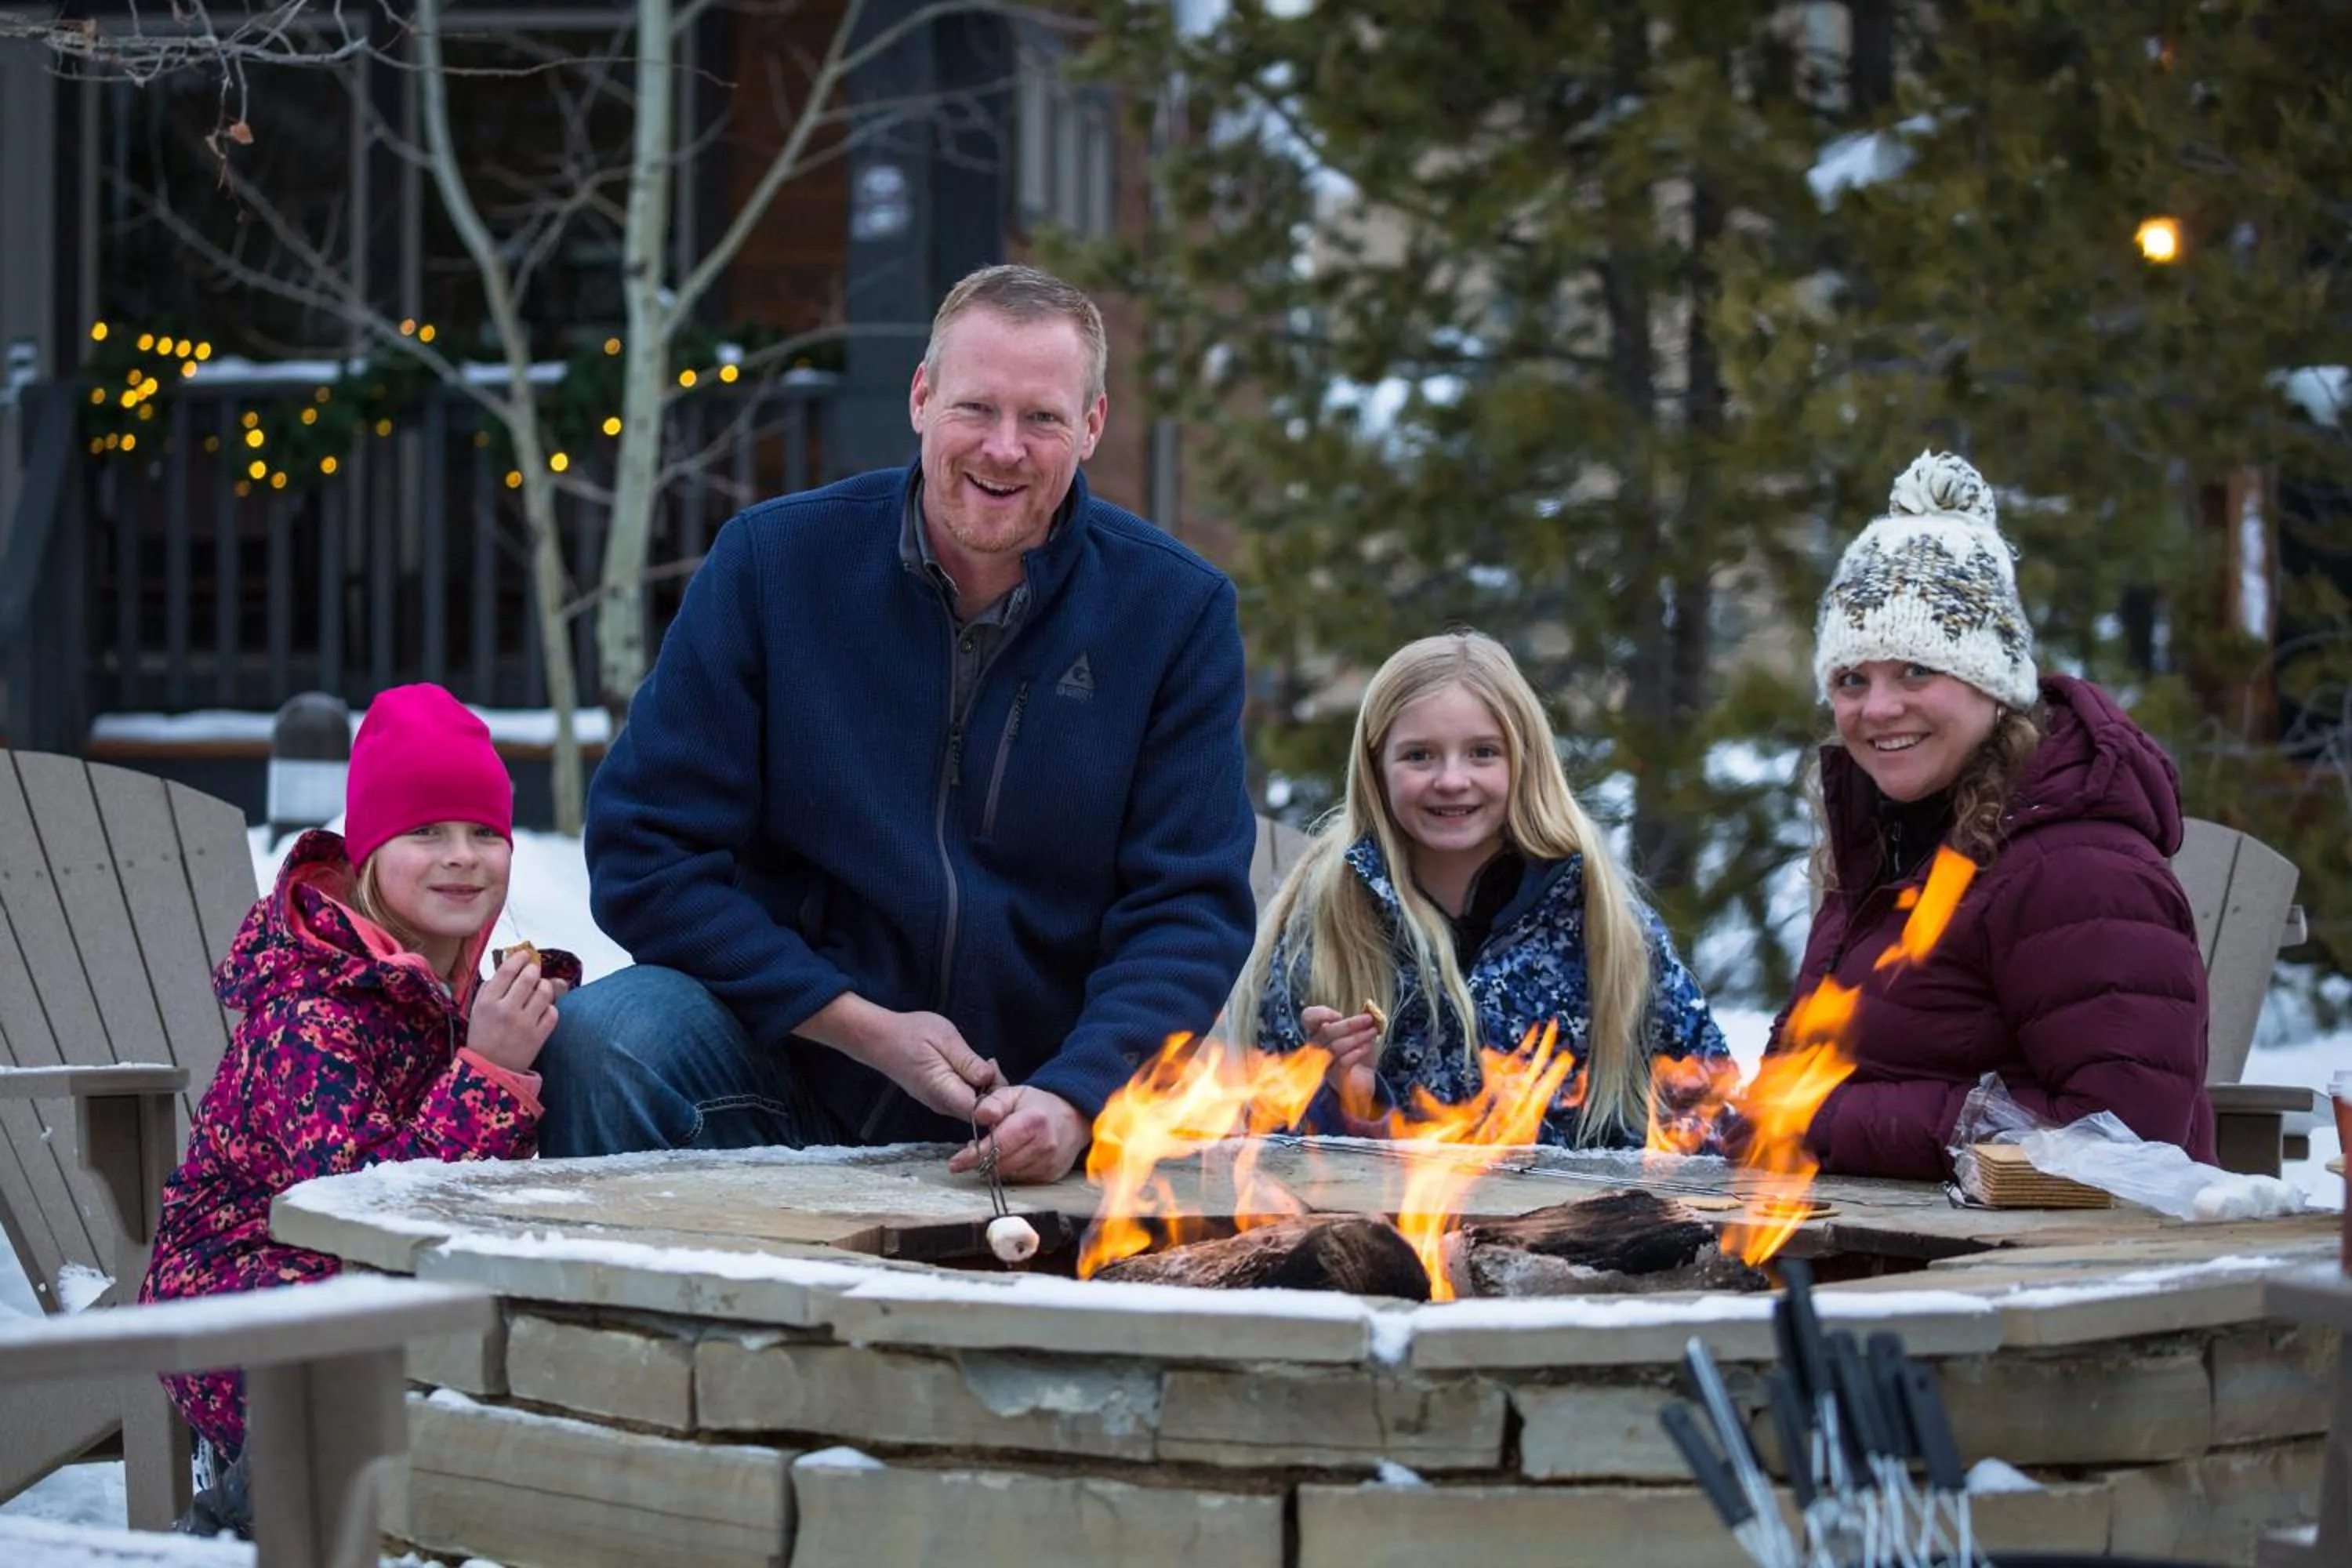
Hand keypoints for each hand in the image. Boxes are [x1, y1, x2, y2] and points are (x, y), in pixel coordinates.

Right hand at [468, 949, 560, 1071]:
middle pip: (529, 977)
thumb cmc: (484, 1033)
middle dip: (533, 970)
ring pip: (545, 992)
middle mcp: (506, 1010)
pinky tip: (541, 1010)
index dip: (519, 958)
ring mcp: (524, 1024)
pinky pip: (553, 1012)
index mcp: (488, 1002)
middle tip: (533, 972)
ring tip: (539, 990)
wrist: (490, 1068)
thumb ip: (492, 986)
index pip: (507, 970)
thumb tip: (511, 965)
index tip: (525, 955)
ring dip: (544, 987)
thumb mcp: (478, 1008)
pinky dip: (550, 1008)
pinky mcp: (538, 1036)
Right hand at [803, 994, 1004, 1118]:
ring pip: (973, 1105)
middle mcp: (942, 1105)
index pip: (980, 1111)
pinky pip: (964, 1099)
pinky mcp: (938, 1098)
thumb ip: (967, 1061)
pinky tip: (973, 1067)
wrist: (879, 1039)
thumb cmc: (911, 1033)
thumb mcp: (945, 1038)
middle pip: (980, 1110)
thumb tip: (990, 1078)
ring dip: (985, 1088)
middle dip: (995, 1091)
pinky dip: (974, 1086)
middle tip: (992, 1062)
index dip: (998, 1100)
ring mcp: (939, 1104)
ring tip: (984, 1061)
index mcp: (943, 1090)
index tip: (1001, 1077)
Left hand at [950, 1084, 1088, 1183]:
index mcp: (1034, 1122)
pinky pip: (1021, 1179)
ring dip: (995, 1167)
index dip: (973, 1156)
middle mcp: (1044, 1146)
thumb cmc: (1038, 1105)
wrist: (1074, 1117)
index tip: (955, 1163)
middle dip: (981, 1162)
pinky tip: (1009, 1158)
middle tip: (968, 1155)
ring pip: (1009, 1175)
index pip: (998, 1145)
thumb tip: (979, 1116)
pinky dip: (1010, 1171)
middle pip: (1002, 1164)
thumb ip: (994, 1102)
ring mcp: (1049, 1164)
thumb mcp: (1015, 1093)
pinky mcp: (1051, 1176)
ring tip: (991, 1152)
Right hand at [1299, 1005, 1381, 1123]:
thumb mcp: (1360, 1034)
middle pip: (1326, 1031)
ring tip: (1372, 1032)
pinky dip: (1357, 1052)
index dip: (1320, 1013)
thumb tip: (1371, 1011)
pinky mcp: (1335, 1077)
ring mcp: (1324, 1063)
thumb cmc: (1358, 1054)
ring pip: (1336, 1046)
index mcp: (1318, 1032)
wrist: (1361, 1082)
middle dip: (1350, 1024)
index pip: (1308, 1018)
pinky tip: (1367, 1047)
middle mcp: (1316, 1048)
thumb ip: (1361, 1023)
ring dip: (1357, 1037)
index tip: (1339, 1014)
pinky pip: (1343, 1062)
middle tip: (1368, 1019)